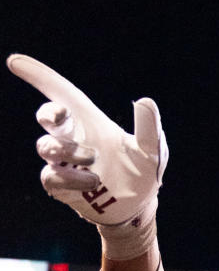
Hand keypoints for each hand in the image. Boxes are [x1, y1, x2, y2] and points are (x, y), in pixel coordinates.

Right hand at [7, 54, 167, 226]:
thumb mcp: (152, 151)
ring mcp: (65, 162)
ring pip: (47, 147)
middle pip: (47, 117)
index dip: (40, 77)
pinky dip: (69, 178)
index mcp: (91, 123)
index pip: (62, 94)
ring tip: (95, 162)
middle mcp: (73, 139)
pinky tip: (92, 183)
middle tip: (62, 116)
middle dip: (49, 113)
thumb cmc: (142, 172)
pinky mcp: (62, 186)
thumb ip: (148, 128)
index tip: (15, 62)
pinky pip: (51, 177)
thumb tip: (146, 102)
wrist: (140, 207)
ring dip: (69, 151)